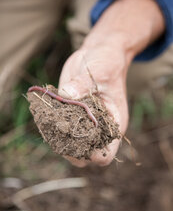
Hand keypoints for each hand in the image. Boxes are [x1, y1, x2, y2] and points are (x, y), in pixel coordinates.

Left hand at [58, 0, 164, 166]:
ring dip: (56, 138)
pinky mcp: (68, 115)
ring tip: (48, 120)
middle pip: (83, 155)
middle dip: (69, 149)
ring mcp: (82, 123)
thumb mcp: (100, 71)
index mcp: (113, 124)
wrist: (96, 55)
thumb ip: (84, 84)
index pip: (106, 154)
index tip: (77, 140)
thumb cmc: (106, 63)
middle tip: (58, 129)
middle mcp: (97, 128)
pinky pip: (58, 128)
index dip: (92, 156)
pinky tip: (41, 112)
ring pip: (68, 145)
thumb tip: (66, 95)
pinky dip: (49, 125)